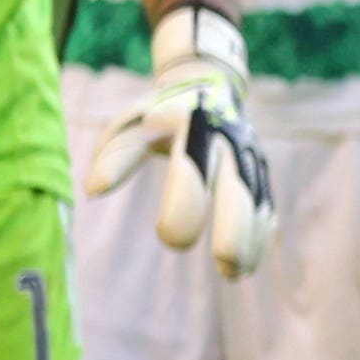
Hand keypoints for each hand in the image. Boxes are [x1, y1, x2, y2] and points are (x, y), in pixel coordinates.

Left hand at [78, 6, 278, 277]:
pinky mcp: (260, 171)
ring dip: (252, 239)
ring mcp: (249, 158)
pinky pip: (267, 204)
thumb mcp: (132, 125)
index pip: (191, 176)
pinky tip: (248, 263)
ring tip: (235, 273)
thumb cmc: (160, 114)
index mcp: (193, 130)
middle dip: (235, 229)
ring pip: (258, 201)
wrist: (210, 85)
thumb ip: (113, 157)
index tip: (167, 238)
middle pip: (237, 191)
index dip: (182, 213)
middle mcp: (227, 144)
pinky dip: (262, 234)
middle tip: (225, 264)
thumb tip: (92, 192)